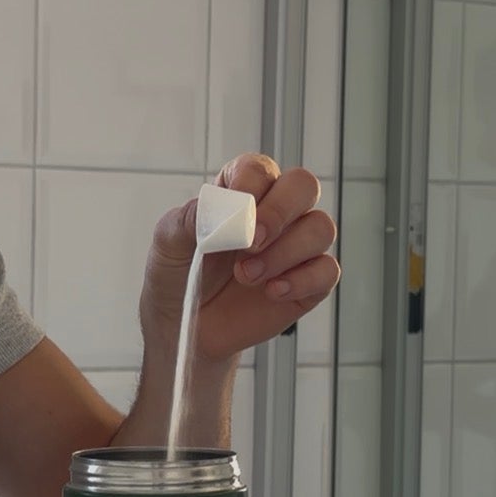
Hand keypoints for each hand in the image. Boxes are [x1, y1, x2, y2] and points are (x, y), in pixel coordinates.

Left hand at [140, 154, 339, 369]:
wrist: (185, 327)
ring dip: (285, 252)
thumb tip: (222, 207)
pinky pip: (327, 270)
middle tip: (251, 242)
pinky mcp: (309, 281)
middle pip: (304, 186)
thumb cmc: (178, 275)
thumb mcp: (168, 242)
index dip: (252, 185)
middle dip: (280, 212)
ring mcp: (296, 246)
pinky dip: (302, 280)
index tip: (236, 212)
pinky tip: (272, 291)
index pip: (260, 169)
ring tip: (247, 275)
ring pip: (320, 228)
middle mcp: (275, 213)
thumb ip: (191, 218)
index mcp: (241, 191)